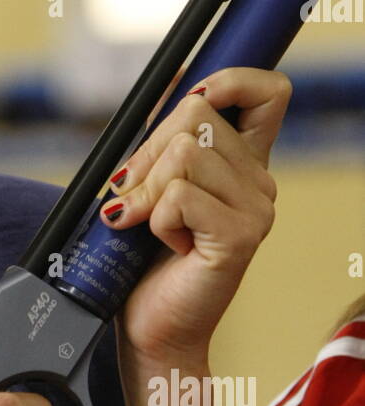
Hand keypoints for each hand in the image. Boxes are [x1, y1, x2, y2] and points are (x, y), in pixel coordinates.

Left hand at [102, 67, 290, 368]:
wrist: (151, 330)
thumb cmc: (145, 262)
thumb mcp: (151, 185)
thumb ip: (164, 137)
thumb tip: (174, 76)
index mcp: (245, 165)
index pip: (269, 91)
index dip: (229, 79)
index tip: (188, 102)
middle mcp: (261, 183)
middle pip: (196, 113)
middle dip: (147, 151)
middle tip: (135, 196)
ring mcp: (257, 209)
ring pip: (183, 152)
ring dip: (146, 190)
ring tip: (148, 226)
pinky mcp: (240, 235)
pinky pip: (178, 194)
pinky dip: (154, 218)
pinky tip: (167, 245)